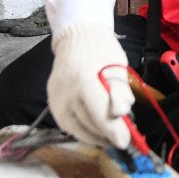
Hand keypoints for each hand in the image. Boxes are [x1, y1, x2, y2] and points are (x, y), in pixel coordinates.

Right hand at [47, 20, 134, 147]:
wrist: (75, 37)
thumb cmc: (101, 49)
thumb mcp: (117, 65)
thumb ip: (120, 91)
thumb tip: (122, 114)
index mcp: (83, 80)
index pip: (99, 113)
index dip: (113, 131)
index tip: (126, 140)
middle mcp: (65, 93)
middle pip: (88, 125)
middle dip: (108, 135)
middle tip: (124, 138)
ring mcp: (56, 100)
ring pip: (77, 130)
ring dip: (97, 137)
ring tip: (112, 137)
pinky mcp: (52, 105)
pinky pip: (68, 126)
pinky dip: (84, 131)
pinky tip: (97, 131)